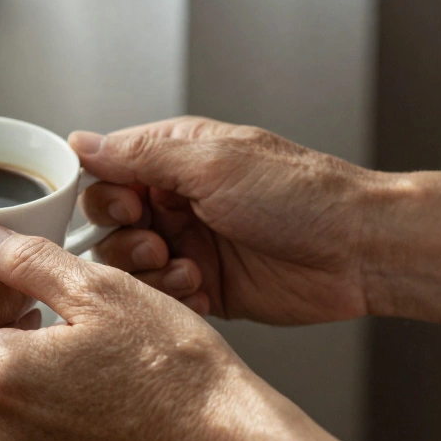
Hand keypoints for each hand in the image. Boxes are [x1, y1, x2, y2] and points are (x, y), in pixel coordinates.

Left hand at [0, 225, 262, 440]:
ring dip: (0, 379)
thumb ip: (29, 262)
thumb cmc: (172, 370)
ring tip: (57, 348)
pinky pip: (19, 437)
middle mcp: (2, 427)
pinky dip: (31, 410)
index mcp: (0, 374)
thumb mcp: (99, 289)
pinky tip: (80, 384)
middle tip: (21, 318)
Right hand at [72, 116, 378, 324]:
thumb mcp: (211, 163)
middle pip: (109, 225)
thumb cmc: (301, 195)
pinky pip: (161, 298)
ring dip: (149, 274)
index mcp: (176, 158)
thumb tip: (81, 141)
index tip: (130, 208)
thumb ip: (139, 154)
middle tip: (158, 244)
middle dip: (125, 241)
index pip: (106, 172)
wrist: (360, 251)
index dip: (106, 195)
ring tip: (187, 270)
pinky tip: (202, 291)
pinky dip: (172, 299)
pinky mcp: (205, 287)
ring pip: (130, 266)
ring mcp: (191, 244)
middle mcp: (178, 200)